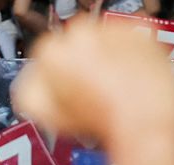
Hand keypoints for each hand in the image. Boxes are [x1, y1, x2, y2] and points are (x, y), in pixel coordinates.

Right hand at [13, 19, 173, 146]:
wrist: (142, 122)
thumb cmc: (102, 122)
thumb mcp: (48, 117)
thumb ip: (31, 94)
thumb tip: (35, 86)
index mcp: (52, 52)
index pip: (44, 60)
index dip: (54, 81)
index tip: (63, 94)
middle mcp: (80, 34)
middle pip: (72, 48)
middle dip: (78, 68)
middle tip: (88, 93)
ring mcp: (111, 31)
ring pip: (100, 44)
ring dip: (103, 62)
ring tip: (110, 90)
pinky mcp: (139, 34)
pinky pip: (127, 44)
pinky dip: (127, 59)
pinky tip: (126, 80)